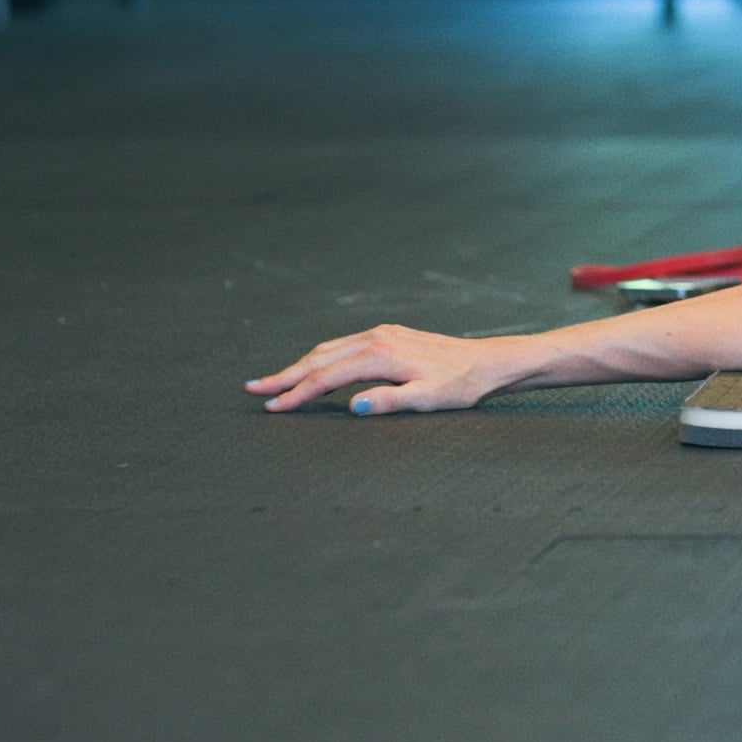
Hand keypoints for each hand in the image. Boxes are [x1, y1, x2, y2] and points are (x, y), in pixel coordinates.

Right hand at [247, 324, 520, 414]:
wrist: (488, 361)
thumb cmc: (461, 385)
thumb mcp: (428, 399)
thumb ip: (390, 403)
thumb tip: (355, 406)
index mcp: (381, 356)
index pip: (326, 378)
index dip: (297, 394)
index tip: (272, 407)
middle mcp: (377, 338)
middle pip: (319, 358)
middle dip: (285, 375)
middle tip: (253, 389)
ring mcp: (382, 333)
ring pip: (329, 349)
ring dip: (299, 364)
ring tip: (275, 380)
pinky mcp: (388, 334)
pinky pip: (344, 345)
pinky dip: (321, 357)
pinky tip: (314, 366)